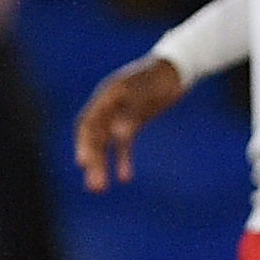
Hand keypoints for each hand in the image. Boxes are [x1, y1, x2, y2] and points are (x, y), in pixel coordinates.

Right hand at [74, 56, 185, 191]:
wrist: (176, 69)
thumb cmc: (160, 78)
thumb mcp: (146, 94)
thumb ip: (131, 114)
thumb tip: (116, 135)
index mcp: (106, 97)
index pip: (88, 123)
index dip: (83, 143)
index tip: (83, 163)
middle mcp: (107, 107)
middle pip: (94, 137)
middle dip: (92, 162)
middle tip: (94, 188)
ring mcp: (118, 115)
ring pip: (104, 143)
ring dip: (101, 165)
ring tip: (98, 190)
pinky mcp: (130, 121)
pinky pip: (121, 144)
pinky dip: (121, 160)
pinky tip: (124, 178)